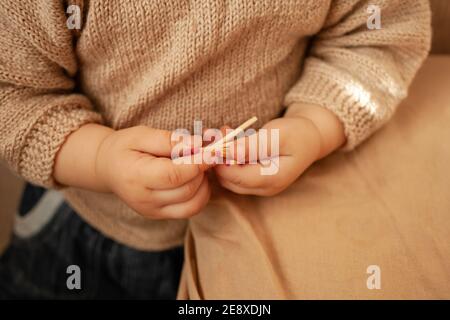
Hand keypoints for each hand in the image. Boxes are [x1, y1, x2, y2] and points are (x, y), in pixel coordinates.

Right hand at [94, 126, 211, 218]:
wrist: (107, 169)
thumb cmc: (125, 148)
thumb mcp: (142, 135)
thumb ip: (169, 140)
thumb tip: (197, 145)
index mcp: (135, 177)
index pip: (174, 175)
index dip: (197, 163)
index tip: (210, 151)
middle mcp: (144, 200)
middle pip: (187, 190)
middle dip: (202, 171)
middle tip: (203, 155)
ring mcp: (152, 211)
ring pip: (193, 204)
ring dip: (203, 184)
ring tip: (197, 167)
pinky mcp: (160, 216)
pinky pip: (189, 210)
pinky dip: (200, 195)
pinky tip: (195, 179)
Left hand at [214, 103, 344, 195]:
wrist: (310, 138)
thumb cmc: (297, 134)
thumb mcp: (277, 135)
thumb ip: (253, 146)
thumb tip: (228, 151)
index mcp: (272, 179)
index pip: (235, 177)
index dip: (219, 161)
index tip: (214, 140)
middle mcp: (264, 188)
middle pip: (228, 179)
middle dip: (219, 157)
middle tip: (218, 131)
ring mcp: (260, 187)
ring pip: (229, 177)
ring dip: (222, 156)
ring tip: (225, 131)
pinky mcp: (255, 181)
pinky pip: (235, 173)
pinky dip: (228, 157)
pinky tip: (231, 138)